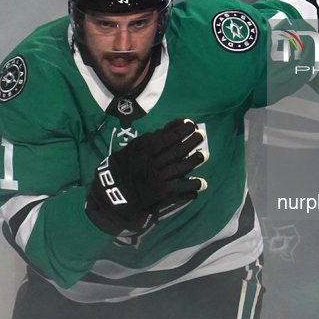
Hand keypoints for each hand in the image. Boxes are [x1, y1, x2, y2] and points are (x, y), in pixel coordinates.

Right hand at [85, 118, 206, 234]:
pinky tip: (202, 183)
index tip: (189, 123)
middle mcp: (153, 163)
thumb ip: (145, 141)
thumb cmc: (121, 170)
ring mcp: (158, 178)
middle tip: (201, 134)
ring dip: (194, 161)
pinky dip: (192, 186)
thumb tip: (162, 131)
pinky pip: (179, 188)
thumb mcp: (129, 151)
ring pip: (180, 167)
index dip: (178, 130)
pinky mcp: (161, 193)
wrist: (113, 195)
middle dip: (190, 141)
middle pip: (175, 150)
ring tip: (205, 154)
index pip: (165, 137)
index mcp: (144, 151)